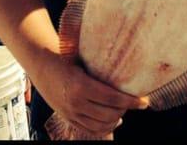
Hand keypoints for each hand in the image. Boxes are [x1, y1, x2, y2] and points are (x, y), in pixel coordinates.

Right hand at [31, 51, 148, 136]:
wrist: (43, 65)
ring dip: (116, 119)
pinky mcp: (68, 118)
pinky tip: (113, 120)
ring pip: (101, 125)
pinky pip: (90, 130)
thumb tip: (126, 74)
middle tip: (133, 102)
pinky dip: (104, 128)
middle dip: (125, 109)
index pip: (113, 98)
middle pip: (109, 114)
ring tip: (123, 110)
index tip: (144, 102)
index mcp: (81, 85)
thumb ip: (101, 71)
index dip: (131, 102)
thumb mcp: (84, 61)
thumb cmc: (67, 57)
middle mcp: (75, 102)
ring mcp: (71, 113)